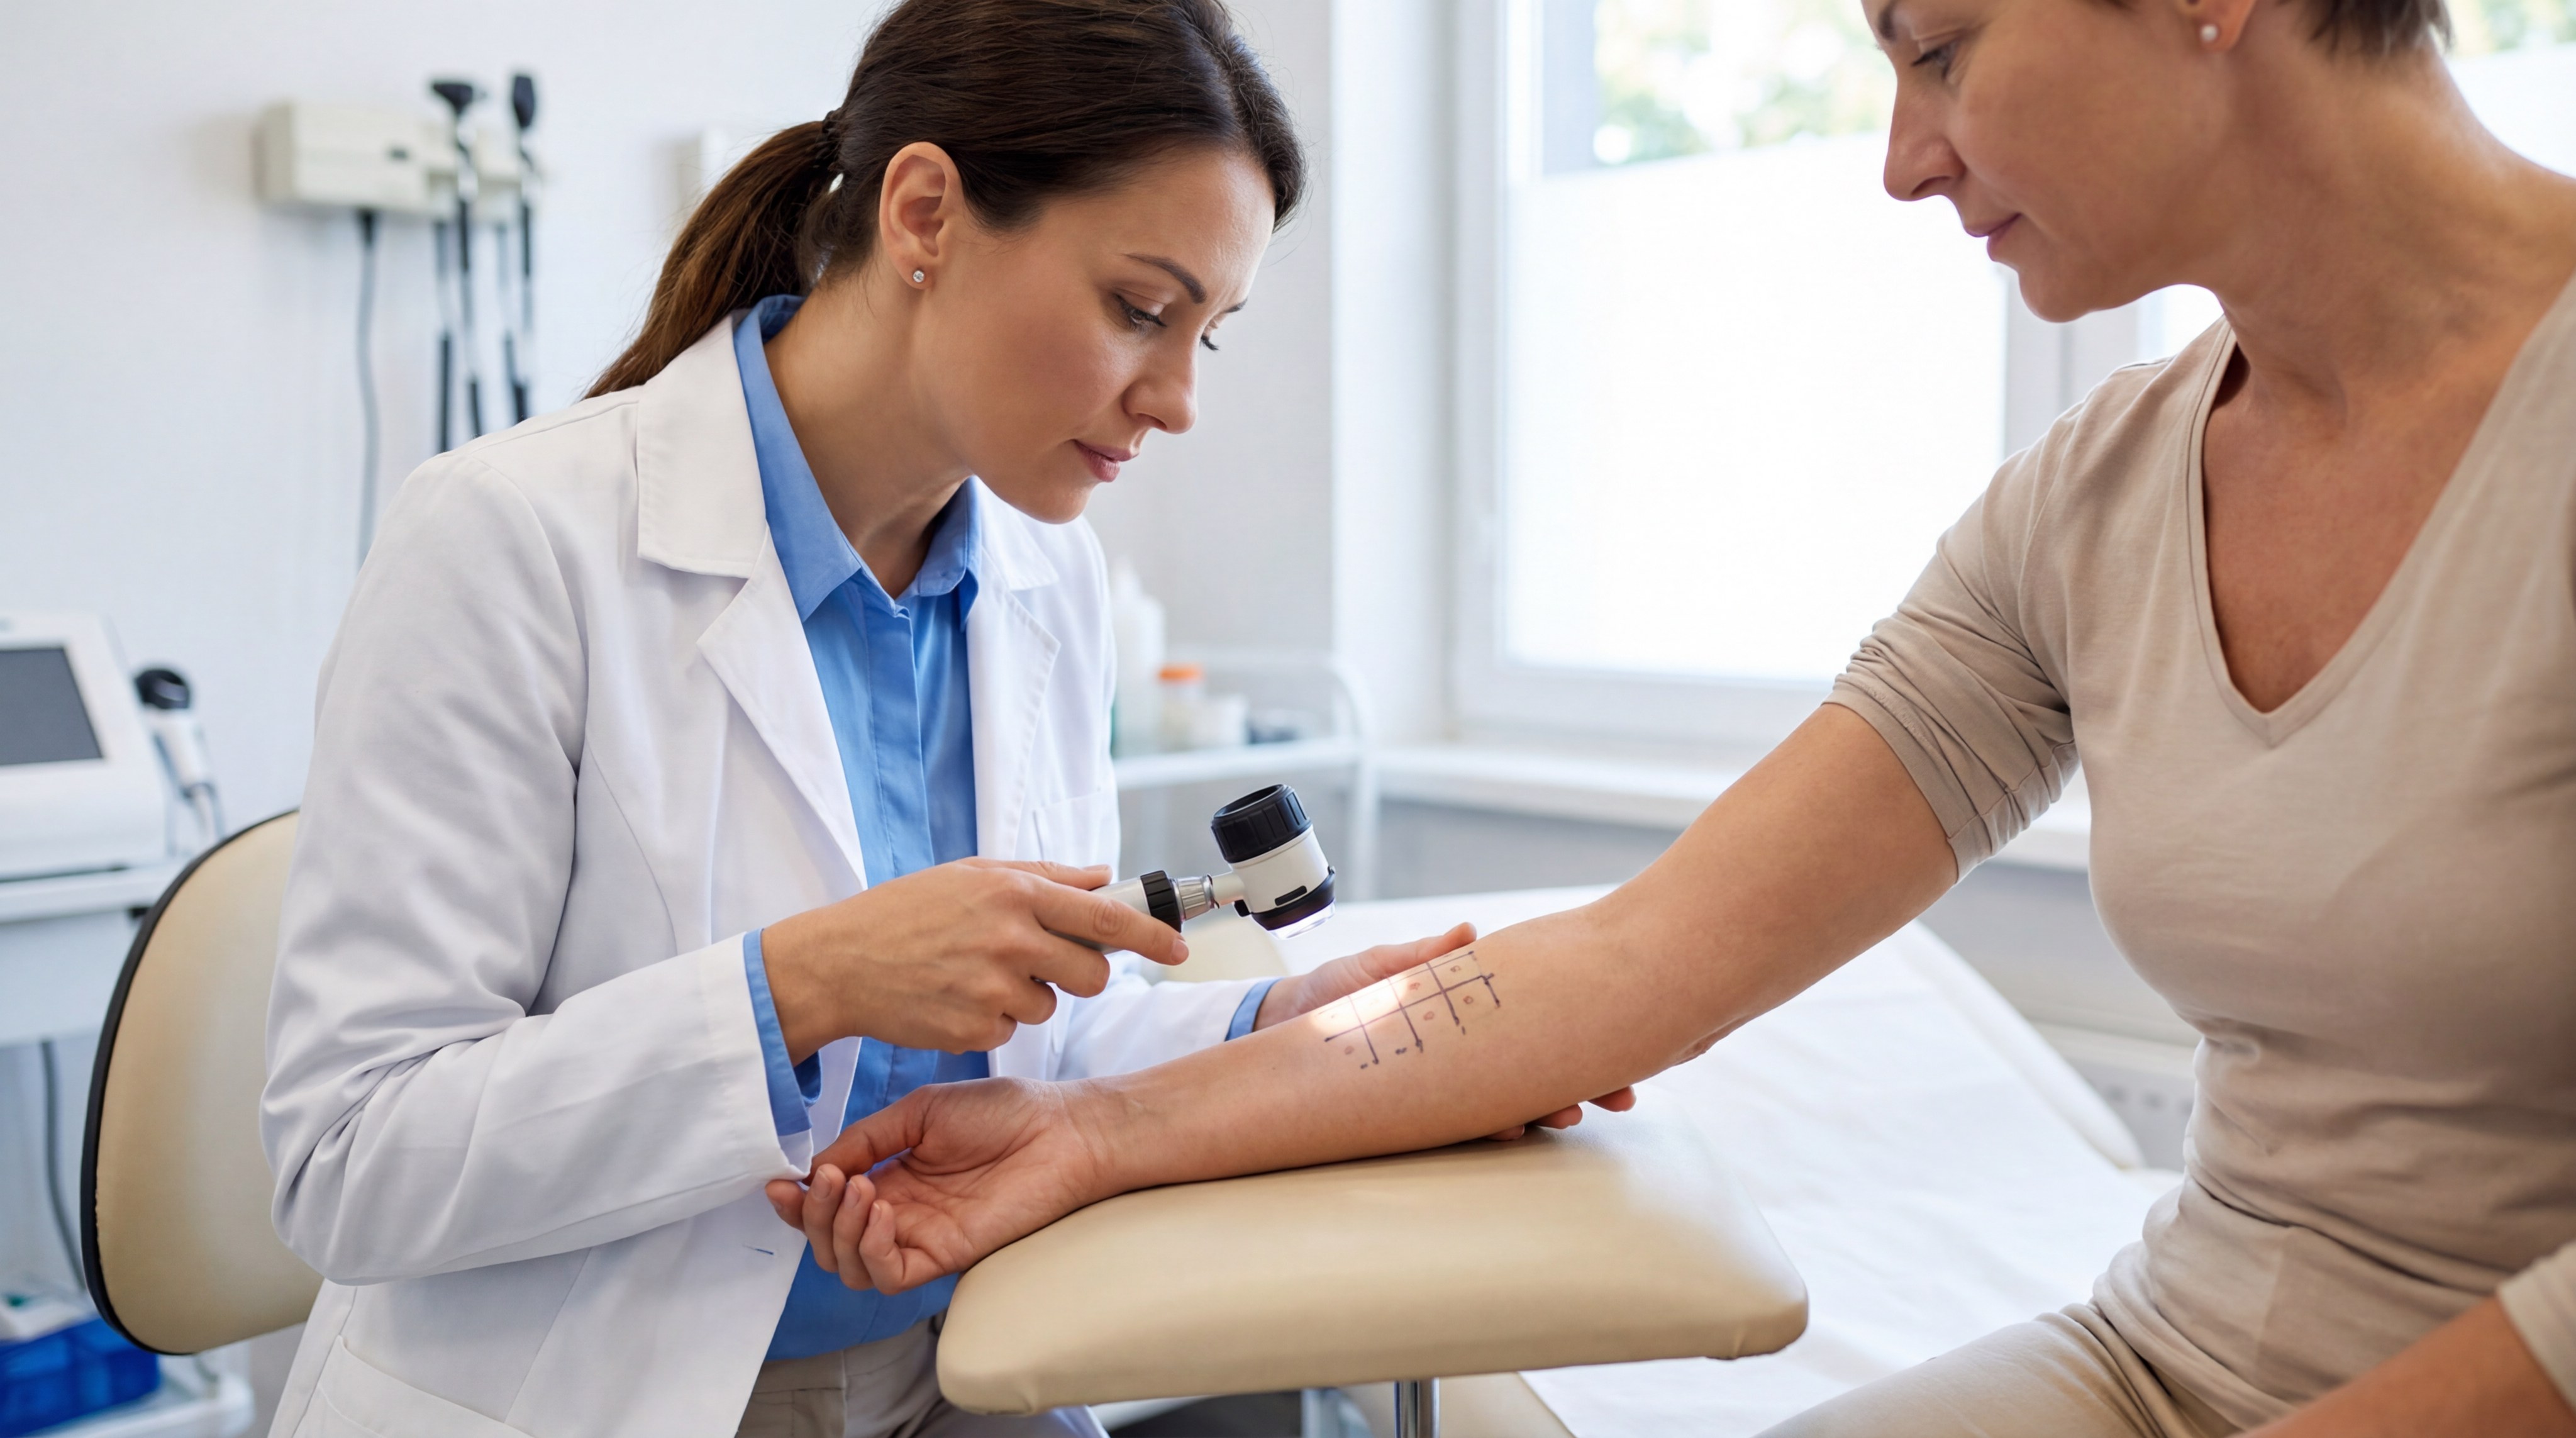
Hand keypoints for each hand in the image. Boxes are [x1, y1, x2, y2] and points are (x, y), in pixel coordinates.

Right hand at [760, 859, 1188, 1058]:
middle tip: (1042, 962)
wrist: (839, 963)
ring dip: (1028, 994)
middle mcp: (1009, 939)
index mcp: (1014, 893)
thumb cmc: (906, 912)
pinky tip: (955, 998)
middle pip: (1091, 974)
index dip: (1152, 937)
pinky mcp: (974, 1030)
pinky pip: (1012, 1030)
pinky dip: (993, 1019)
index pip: (1106, 918)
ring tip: (976, 973)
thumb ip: (1045, 876)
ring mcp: (992, 989)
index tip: (1180, 948)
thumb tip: (1104, 877)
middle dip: (1080, 973)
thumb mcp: (972, 875)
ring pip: (1051, 1005)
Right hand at [763, 1078, 1108, 1292]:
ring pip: (849, 1266)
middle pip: (827, 1240)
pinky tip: (883, 1212)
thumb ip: (866, 1138)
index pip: (828, 1204)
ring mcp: (920, 1236)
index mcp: (890, 1175)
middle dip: (813, 1214)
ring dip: (838, 1231)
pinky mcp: (944, 1256)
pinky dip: (871, 1249)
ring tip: (860, 1190)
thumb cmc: (1002, 1111)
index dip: (798, 1199)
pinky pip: (888, 1275)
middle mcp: (899, 1212)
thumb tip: (815, 1167)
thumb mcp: (918, 1112)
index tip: (781, 1181)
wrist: (1059, 1129)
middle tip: (832, 1180)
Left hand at [1249, 920, 1636, 1140]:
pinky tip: (1514, 1129)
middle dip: (1585, 1081)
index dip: (1582, 1033)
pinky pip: (1468, 1124)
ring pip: (1514, 1100)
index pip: (1541, 1023)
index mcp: (1475, 1015)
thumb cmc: (1337, 995)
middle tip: (1619, 1096)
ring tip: (1569, 1114)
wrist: (1286, 1029)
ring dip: (1545, 1108)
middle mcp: (1472, 1054)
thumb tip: (1468, 931)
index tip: (1619, 1041)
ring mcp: (1452, 1085)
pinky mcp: (1424, 1111)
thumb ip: (1426, 958)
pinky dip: (1493, 1127)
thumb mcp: (1380, 969)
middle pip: (1543, 1068)